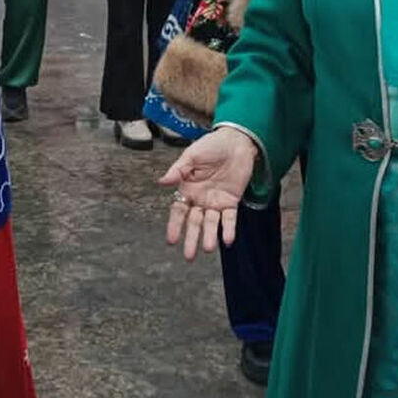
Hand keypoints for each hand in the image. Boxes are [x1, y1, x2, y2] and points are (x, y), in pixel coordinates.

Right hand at [159, 126, 258, 259]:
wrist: (235, 141)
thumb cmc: (211, 146)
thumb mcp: (192, 156)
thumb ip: (178, 170)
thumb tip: (162, 182)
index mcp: (187, 189)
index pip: (179, 212)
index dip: (175, 226)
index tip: (171, 241)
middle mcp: (200, 199)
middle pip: (194, 222)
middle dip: (191, 238)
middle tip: (189, 256)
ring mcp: (216, 201)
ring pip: (211, 223)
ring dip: (210, 236)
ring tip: (208, 248)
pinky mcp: (232, 201)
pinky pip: (230, 218)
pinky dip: (229, 229)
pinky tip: (227, 240)